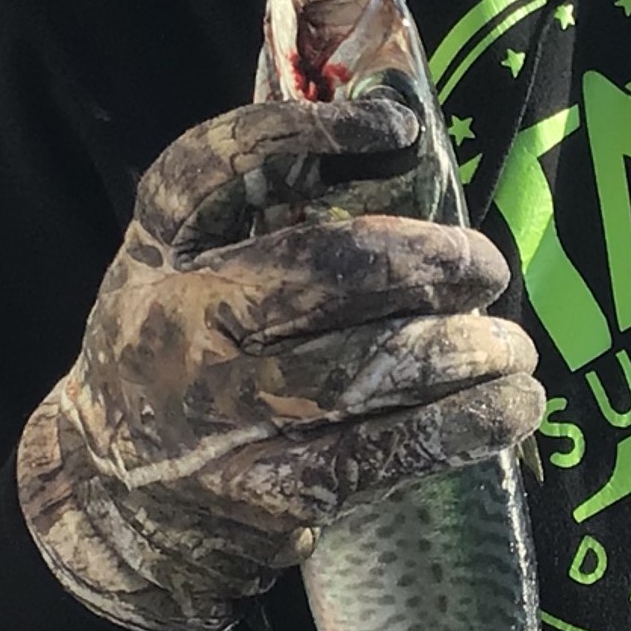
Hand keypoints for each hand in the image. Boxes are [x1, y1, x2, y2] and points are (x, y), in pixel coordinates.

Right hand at [18, 97, 541, 630]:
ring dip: (461, 351)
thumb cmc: (179, 359)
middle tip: (484, 267)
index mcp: (154, 255)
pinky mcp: (267, 493)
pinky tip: (510, 407)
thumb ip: (252, 217)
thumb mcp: (174, 275)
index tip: (395, 125)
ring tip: (511, 347)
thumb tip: (395, 140)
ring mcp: (218, 416)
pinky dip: (460, 426)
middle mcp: (175, 327)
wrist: (119, 505)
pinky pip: (382, 452)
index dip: (301, 133)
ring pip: (363, 367)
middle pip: (315, 269)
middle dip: (423, 261)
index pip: (210, 167)